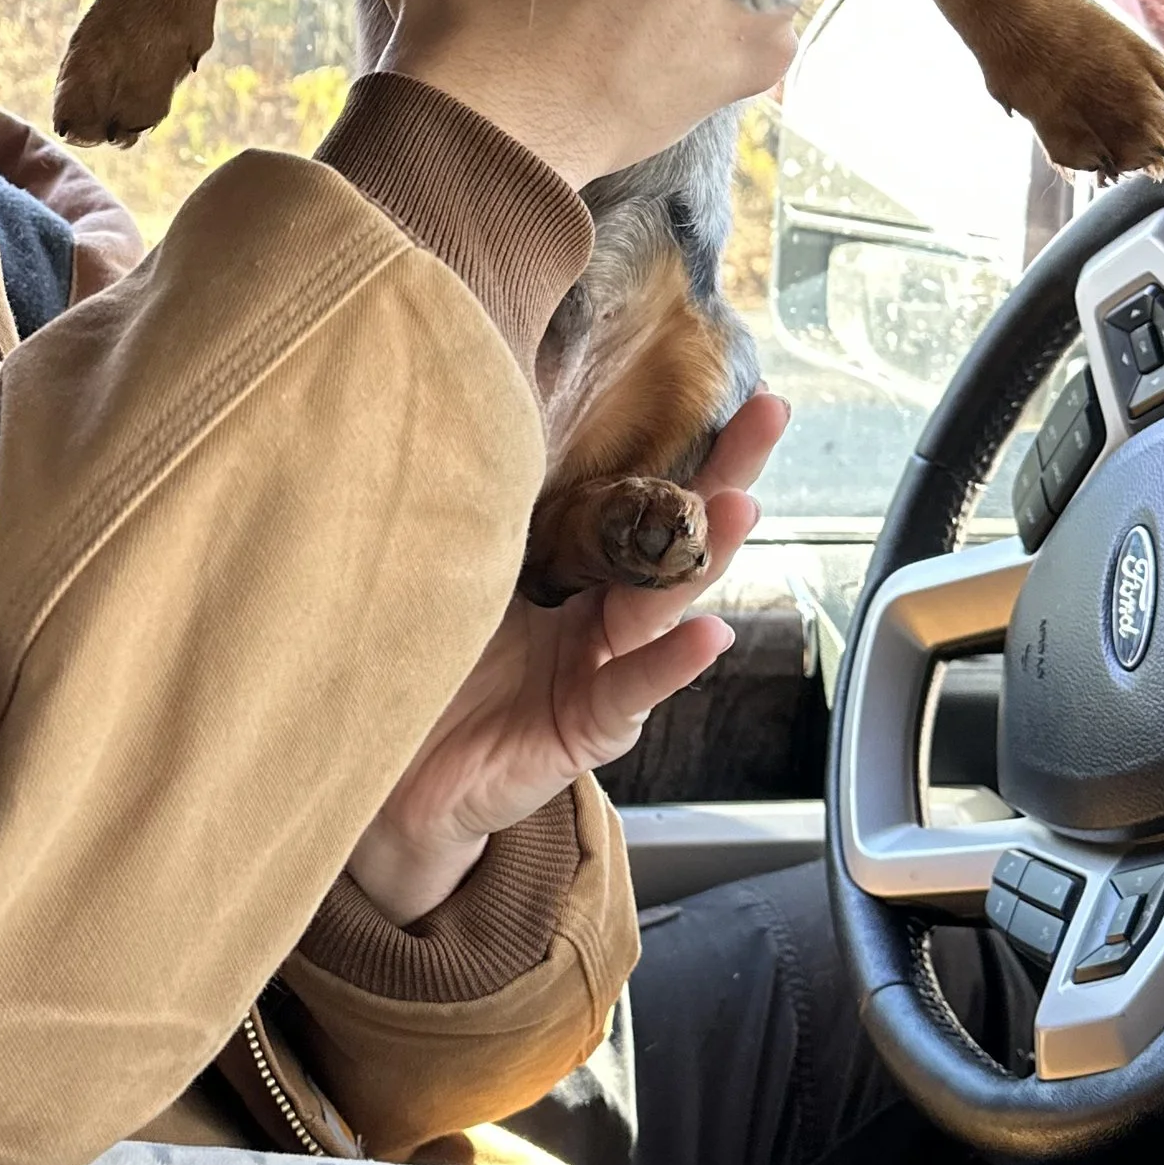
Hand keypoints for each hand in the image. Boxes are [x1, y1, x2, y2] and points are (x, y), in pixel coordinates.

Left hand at [345, 393, 788, 925]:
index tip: (740, 387)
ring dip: (706, 553)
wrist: (394, 777)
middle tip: (769, 416)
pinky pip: (631, 689)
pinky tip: (708, 634)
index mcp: (574, 570)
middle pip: (672, 537)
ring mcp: (601, 670)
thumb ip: (491, 520)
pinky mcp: (586, 727)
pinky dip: (669, 664)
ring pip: (663, 603)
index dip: (688, 444)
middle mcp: (600, 616)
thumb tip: (485, 410)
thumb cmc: (426, 667)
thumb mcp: (459, 575)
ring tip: (740, 504)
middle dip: (726, 473)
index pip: (641, 496)